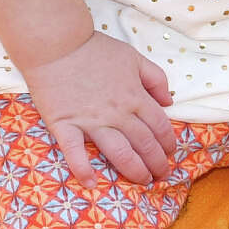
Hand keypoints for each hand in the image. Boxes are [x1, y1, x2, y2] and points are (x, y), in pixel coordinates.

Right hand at [26, 33, 175, 190]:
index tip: (171, 154)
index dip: (168, 143)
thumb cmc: (95, 49)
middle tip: (162, 176)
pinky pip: (75, 153)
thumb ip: (155, 78)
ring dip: (134, 170)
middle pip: (144, 143)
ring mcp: (91, 121)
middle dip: (157, 163)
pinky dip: (82, 169)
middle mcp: (117, 113)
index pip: (159, 126)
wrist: (57, 44)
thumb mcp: (133, 57)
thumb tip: (169, 102)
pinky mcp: (65, 125)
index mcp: (134, 96)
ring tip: (143, 182)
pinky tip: (91, 184)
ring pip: (119, 152)